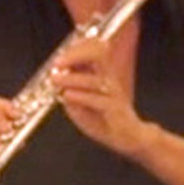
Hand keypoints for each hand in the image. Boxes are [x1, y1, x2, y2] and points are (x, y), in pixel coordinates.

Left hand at [49, 26, 150, 156]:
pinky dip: (80, 96)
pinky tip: (67, 95)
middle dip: (76, 54)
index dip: (77, 47)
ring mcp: (112, 92)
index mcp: (102, 74)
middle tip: (57, 63)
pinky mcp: (114, 108)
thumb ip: (69, 91)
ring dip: (71, 79)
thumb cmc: (104, 120)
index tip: (59, 54)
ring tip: (56, 80)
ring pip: (93, 79)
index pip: (94, 50)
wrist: (128, 137)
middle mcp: (109, 79)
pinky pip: (96, 99)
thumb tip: (55, 79)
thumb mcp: (80, 105)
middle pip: (98, 55)